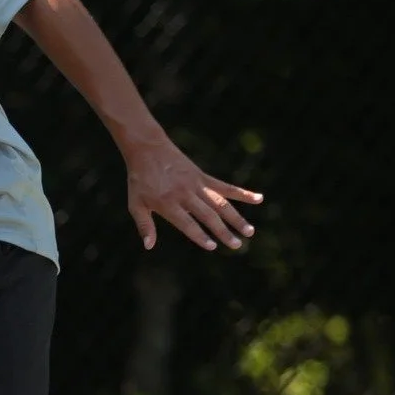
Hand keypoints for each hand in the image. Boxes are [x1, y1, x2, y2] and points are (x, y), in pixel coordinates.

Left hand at [124, 136, 261, 252]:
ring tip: (250, 232)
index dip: (199, 235)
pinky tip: (259, 199)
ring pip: (220, 203)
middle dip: (223, 231)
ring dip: (236, 218)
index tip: (212, 246)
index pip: (187, 223)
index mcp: (167, 203)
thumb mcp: (135, 203)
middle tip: (237, 246)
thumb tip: (149, 246)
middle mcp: (185, 194)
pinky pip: (225, 186)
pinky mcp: (203, 176)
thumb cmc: (140, 179)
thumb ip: (144, 225)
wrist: (147, 148)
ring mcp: (196, 184)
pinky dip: (242, 193)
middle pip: (208, 215)